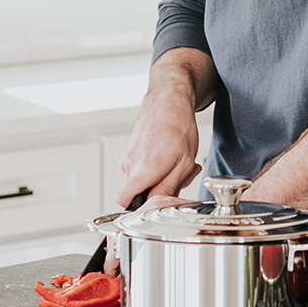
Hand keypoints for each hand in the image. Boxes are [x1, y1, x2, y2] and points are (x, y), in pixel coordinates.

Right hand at [116, 86, 202, 207]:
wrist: (169, 101)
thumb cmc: (178, 127)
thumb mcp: (183, 163)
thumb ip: (168, 188)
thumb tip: (156, 204)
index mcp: (142, 170)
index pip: (124, 201)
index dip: (140, 206)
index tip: (156, 201)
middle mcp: (129, 164)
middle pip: (137, 192)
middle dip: (158, 189)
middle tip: (177, 174)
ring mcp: (127, 156)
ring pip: (140, 179)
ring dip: (159, 176)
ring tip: (175, 161)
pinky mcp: (129, 150)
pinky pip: (139, 167)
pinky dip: (154, 166)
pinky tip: (168, 154)